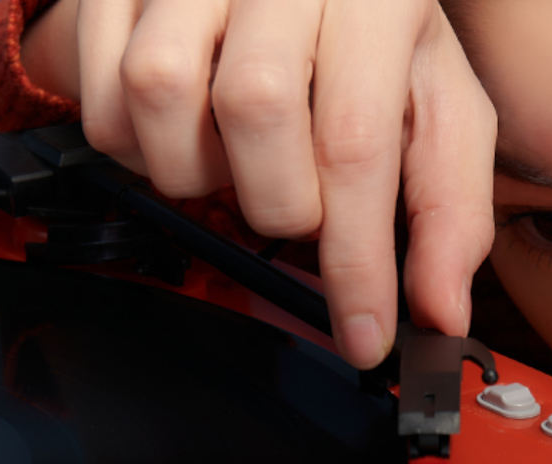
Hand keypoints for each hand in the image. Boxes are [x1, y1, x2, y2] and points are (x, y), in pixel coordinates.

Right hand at [22, 0, 495, 368]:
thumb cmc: (370, 38)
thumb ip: (448, 206)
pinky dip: (140, 150)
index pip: (356, 142)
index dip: (356, 259)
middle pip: (253, 111)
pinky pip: (103, 103)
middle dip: (277, 198)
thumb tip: (441, 312)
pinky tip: (189, 136)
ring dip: (201, 172)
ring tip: (240, 159)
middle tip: (296, 199)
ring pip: (161, 98)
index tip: (362, 336)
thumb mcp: (436, 104)